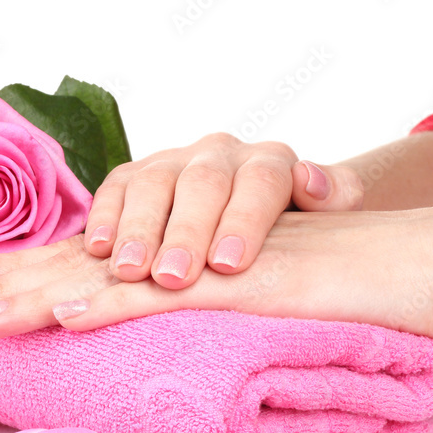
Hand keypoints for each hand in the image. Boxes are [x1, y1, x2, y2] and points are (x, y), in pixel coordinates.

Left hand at [0, 207, 432, 342]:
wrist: (380, 263)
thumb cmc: (300, 287)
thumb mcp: (216, 304)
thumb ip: (168, 315)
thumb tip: (115, 336)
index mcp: (157, 258)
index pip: (71, 267)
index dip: (15, 277)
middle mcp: (164, 251)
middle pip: (67, 266)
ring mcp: (189, 263)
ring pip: (98, 276)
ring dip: (33, 294)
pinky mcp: (226, 280)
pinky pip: (160, 293)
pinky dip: (108, 304)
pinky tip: (63, 316)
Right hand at [85, 133, 363, 287]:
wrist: (258, 215)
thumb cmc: (291, 231)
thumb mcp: (326, 217)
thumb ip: (334, 196)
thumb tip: (311, 181)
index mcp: (270, 162)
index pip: (260, 182)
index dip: (242, 222)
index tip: (228, 265)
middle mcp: (219, 154)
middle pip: (201, 184)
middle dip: (185, 232)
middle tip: (173, 277)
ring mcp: (172, 161)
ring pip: (152, 183)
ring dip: (138, 230)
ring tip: (130, 271)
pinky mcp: (133, 175)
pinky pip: (114, 188)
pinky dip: (103, 217)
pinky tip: (97, 249)